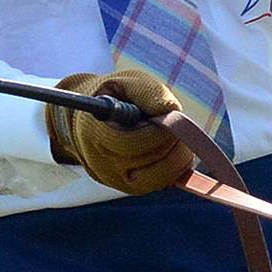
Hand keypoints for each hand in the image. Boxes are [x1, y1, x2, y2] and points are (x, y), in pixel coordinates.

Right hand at [45, 69, 195, 194]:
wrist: (94, 119)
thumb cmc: (115, 96)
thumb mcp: (126, 82)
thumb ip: (147, 91)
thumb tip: (171, 109)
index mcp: (96, 134)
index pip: (133, 142)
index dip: (157, 129)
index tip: (163, 115)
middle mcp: (104, 165)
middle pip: (149, 162)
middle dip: (171, 142)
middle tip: (173, 125)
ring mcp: (117, 181)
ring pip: (159, 178)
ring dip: (177, 156)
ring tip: (173, 136)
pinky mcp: (131, 188)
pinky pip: (162, 184)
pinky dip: (176, 168)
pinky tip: (174, 150)